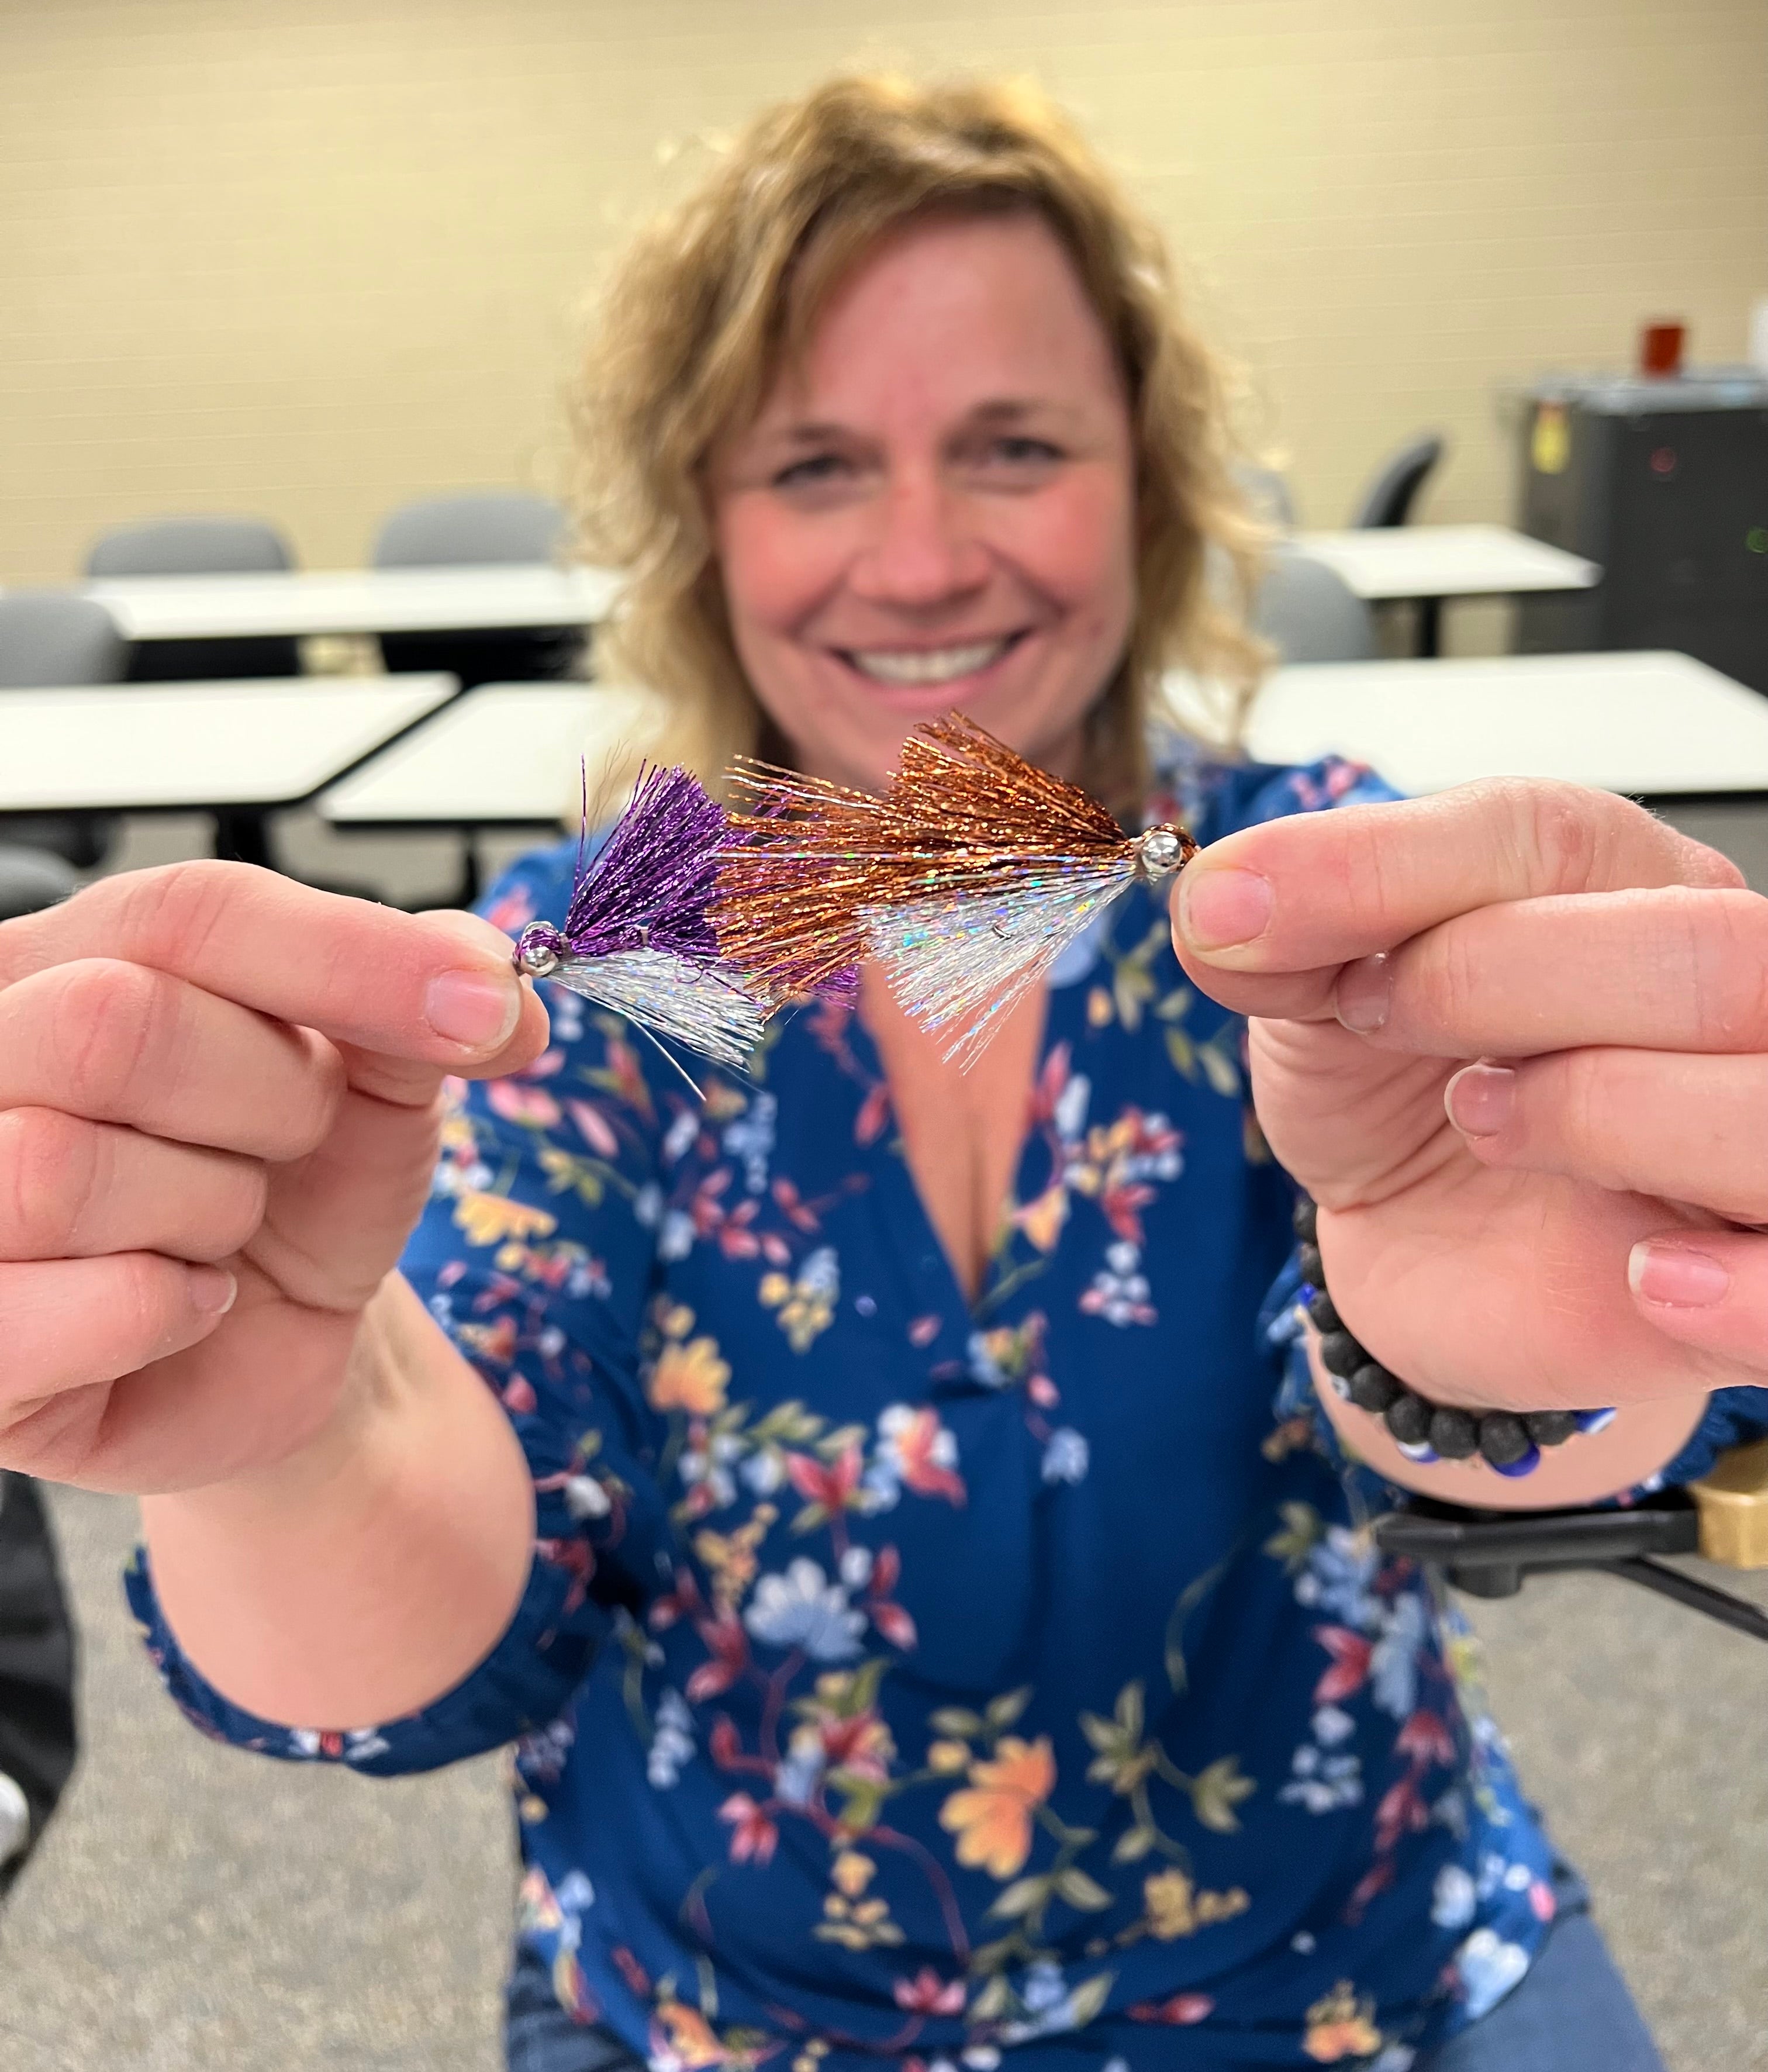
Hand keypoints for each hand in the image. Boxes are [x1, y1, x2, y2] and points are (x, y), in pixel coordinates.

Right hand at [0, 862, 546, 1493]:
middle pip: (111, 1022)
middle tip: (292, 1144)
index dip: (350, 956)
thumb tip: (488, 983)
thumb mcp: (378, 1073)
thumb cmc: (302, 1185)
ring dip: (211, 1209)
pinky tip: (189, 1306)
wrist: (279, 1334)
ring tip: (222, 1225)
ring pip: (64, 1167)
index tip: (482, 1010)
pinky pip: (79, 1305)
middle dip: (266, 1099)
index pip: (187, 911)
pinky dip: (171, 1311)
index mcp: (65, 957)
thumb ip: (419, 990)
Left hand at [1169, 778, 1766, 1413]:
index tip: (1256, 920)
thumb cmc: (1396, 1095)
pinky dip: (1728, 1287)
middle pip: (1705, 949)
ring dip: (1603, 1111)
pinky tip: (1639, 1277)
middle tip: (1379, 1020)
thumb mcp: (1317, 990)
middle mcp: (1736, 997)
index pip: (1554, 836)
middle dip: (1496, 980)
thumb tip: (1222, 899)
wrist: (1412, 1249)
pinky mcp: (1751, 1288)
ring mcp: (1754, 1146)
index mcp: (1631, 884)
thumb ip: (1289, 920)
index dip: (1390, 880)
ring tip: (1485, 1125)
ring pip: (1765, 1101)